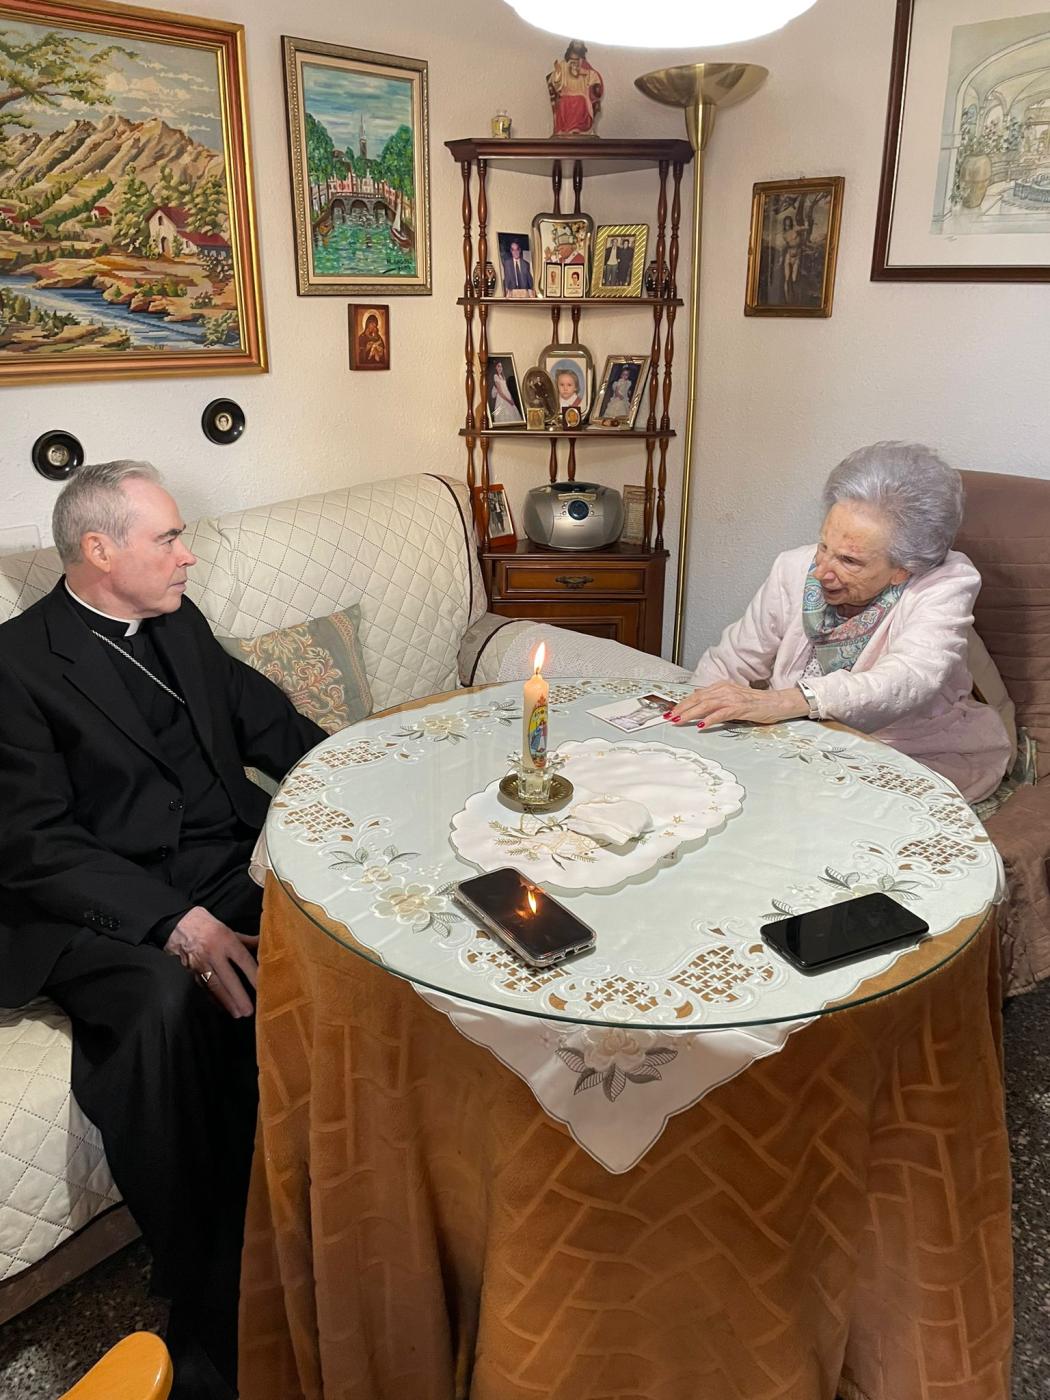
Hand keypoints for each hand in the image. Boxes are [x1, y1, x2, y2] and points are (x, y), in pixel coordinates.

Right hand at [164, 906, 257, 1017]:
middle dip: (238, 996)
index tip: (261, 988)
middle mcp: (213, 953)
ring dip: (226, 1002)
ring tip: (237, 1013)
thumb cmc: (209, 926)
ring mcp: (201, 963)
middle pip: (228, 978)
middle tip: (248, 1010)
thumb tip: (266, 944)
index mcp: (226, 940)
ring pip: (215, 986)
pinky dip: (214, 999)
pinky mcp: (192, 971)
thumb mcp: (230, 930)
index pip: (243, 960)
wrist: (180, 925)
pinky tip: (223, 1007)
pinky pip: (204, 987)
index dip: (252, 975)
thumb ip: (247, 941)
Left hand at [668, 683, 808, 728]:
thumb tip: (697, 701)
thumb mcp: (732, 698)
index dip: (682, 703)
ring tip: (679, 721)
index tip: (671, 712)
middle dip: (681, 708)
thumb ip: (715, 700)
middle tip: (668, 717)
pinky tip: (700, 725)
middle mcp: (725, 689)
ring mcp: (733, 698)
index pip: (697, 695)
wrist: (777, 703)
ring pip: (706, 705)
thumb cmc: (755, 704)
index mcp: (721, 686)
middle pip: (698, 698)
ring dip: (690, 713)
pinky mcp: (740, 708)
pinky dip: (709, 719)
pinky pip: (721, 713)